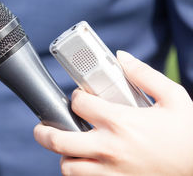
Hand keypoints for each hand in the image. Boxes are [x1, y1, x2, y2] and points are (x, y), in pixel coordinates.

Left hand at [34, 50, 192, 175]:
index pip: (78, 104)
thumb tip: (121, 57)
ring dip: (64, 155)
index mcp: (121, 121)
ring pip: (68, 166)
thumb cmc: (187, 134)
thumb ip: (144, 75)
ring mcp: (111, 171)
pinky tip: (85, 163)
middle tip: (42, 127)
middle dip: (44, 131)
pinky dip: (78, 173)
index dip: (75, 98)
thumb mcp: (173, 97)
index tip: (79, 99)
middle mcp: (110, 147)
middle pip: (59, 139)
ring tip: (69, 148)